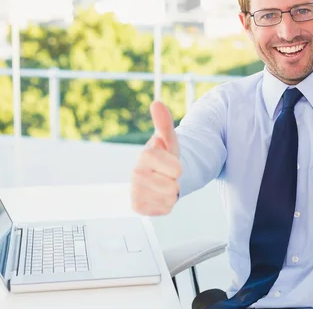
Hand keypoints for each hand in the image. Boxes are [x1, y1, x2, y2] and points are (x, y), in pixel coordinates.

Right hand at [131, 101, 181, 215]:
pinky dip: (165, 205)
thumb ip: (164, 123)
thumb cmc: (166, 156)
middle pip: (172, 187)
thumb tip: (156, 103)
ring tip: (164, 185)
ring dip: (171, 194)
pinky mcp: (137, 206)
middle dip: (175, 182)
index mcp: (145, 155)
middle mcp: (136, 173)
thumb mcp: (170, 139)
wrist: (159, 175)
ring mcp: (135, 191)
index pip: (176, 170)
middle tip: (168, 176)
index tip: (173, 164)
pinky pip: (162, 210)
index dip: (178, 168)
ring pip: (168, 199)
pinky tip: (159, 196)